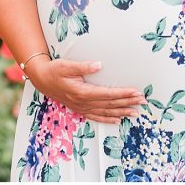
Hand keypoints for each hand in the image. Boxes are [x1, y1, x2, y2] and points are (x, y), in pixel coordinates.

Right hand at [28, 58, 145, 124]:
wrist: (41, 79)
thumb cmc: (55, 70)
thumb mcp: (66, 65)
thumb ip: (83, 66)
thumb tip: (98, 64)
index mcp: (81, 92)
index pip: (107, 94)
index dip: (123, 93)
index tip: (136, 92)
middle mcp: (82, 102)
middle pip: (109, 104)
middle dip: (127, 103)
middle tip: (142, 101)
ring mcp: (81, 107)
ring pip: (105, 112)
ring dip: (121, 112)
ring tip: (135, 112)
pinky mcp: (79, 108)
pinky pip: (96, 117)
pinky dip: (108, 119)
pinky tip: (118, 120)